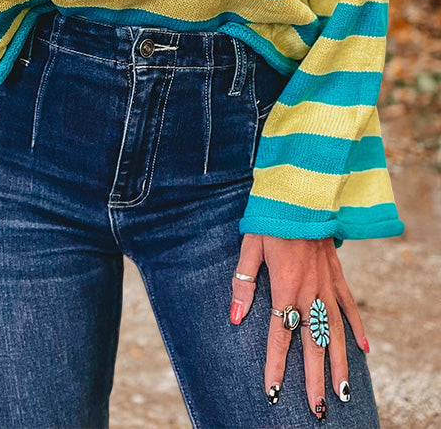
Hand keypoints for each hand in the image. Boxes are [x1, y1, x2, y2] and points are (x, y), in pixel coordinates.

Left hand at [230, 233, 368, 418]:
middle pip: (313, 343)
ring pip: (336, 331)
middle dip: (314, 378)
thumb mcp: (250, 247)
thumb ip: (243, 283)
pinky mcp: (337, 274)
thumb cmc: (270, 219)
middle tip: (319, 409)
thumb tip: (235, 317)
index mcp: (285, 286)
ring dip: (339, 363)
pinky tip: (363, 350)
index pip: (280, 335)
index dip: (276, 365)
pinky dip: (357, 328)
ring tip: (343, 392)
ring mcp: (327, 284)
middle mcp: (309, 291)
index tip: (274, 391)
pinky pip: (349, 306)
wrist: (300, 193)